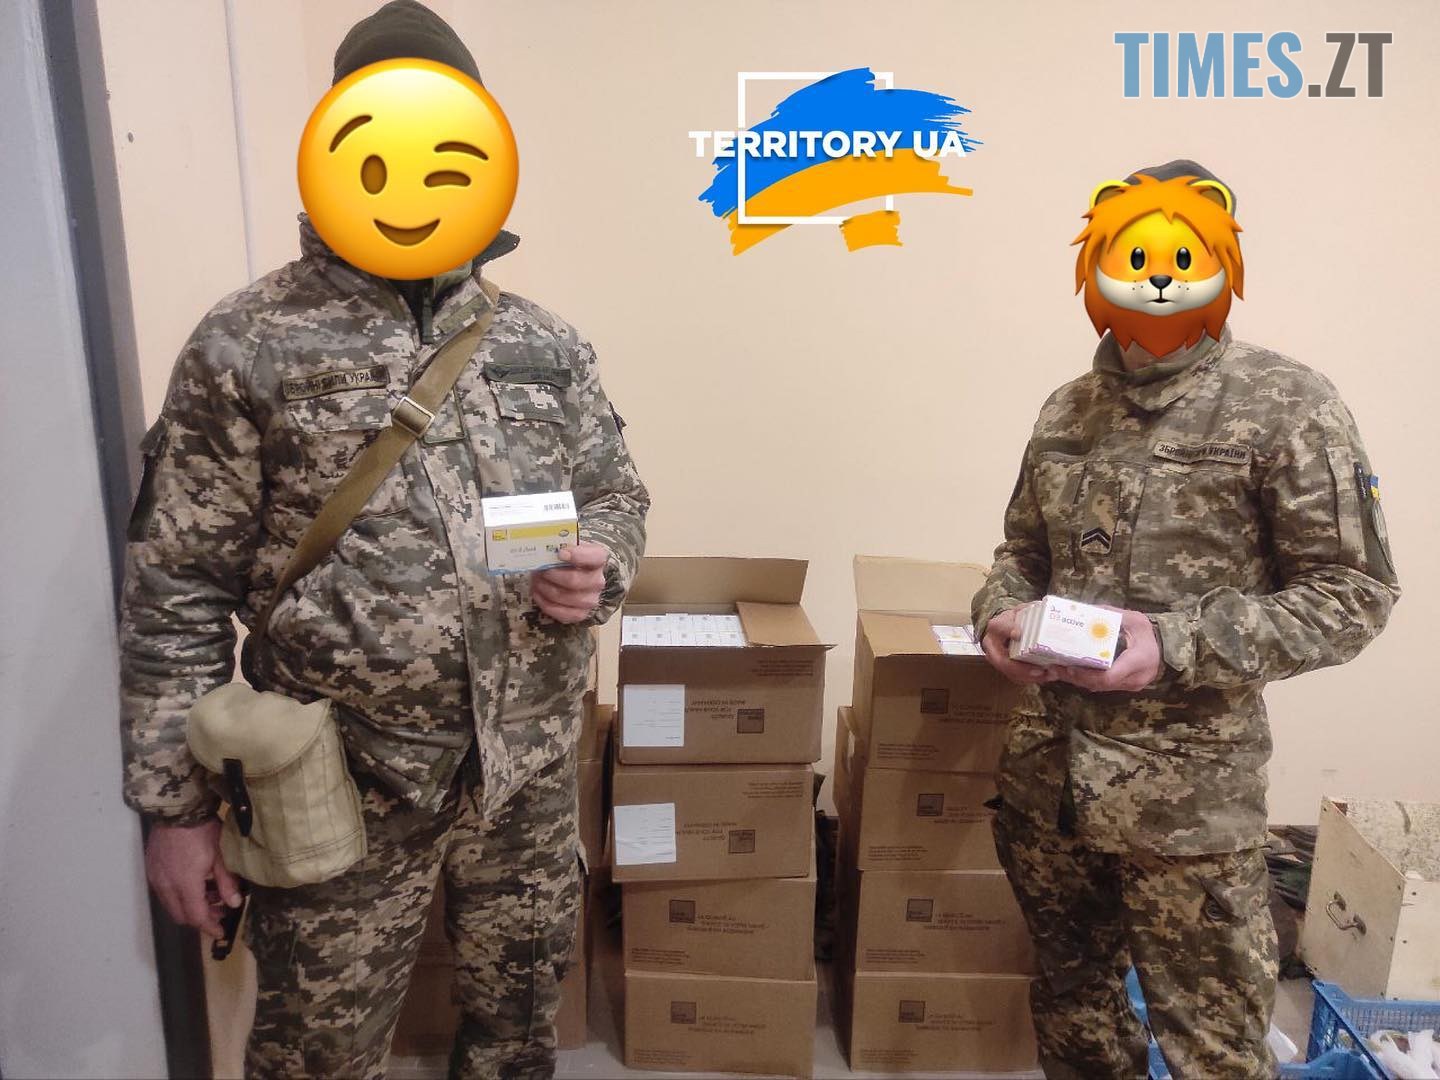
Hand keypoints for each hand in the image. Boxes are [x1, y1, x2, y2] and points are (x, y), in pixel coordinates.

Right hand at [145, 818, 241, 938]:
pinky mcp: (152, 870)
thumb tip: (235, 904)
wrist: (177, 810)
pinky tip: (195, 884)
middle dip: (200, 918)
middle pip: (181, 915)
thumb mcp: (221, 855)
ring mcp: (156, 879)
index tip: (221, 932)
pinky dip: (179, 896)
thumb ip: (227, 882)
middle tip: (220, 911)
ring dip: (190, 907)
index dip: (209, 927)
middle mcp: (166, 886)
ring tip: (210, 895)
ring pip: (172, 905)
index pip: (196, 916)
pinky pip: (165, 893)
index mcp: (184, 884)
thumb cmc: (202, 830)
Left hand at [530, 542, 608, 623]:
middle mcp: (598, 581)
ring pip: (564, 597)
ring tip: (537, 581)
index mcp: (599, 559)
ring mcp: (591, 600)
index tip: (560, 553)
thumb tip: (545, 549)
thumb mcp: (570, 547)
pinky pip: (562, 613)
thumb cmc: (571, 560)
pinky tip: (538, 593)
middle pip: (573, 580)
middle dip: (551, 575)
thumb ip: (561, 546)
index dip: (577, 555)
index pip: (594, 557)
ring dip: (545, 588)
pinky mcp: (581, 614)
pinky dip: (545, 603)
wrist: (579, 577)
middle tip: (539, 570)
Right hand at [980, 606, 1058, 685]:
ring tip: (1049, 675)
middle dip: (1022, 669)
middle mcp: (992, 646)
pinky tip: (1046, 677)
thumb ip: (1030, 610)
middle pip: (1003, 661)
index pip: (1000, 628)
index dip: (1008, 631)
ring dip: (1030, 677)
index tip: (1018, 634)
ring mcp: (997, 659)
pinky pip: (1017, 678)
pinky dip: (1032, 679)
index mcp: (996, 627)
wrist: (1006, 629)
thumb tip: (1042, 608)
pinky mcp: (1005, 668)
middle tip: (1040, 670)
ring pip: (1010, 673)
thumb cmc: (1016, 619)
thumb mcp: (1021, 610)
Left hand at [1050, 609, 1161, 692]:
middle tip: (1056, 669)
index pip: (1110, 676)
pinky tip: (1071, 673)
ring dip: (1079, 680)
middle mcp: (1135, 678)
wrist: (1165, 649)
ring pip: (1101, 688)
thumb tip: (1085, 610)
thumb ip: (1111, 615)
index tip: (1070, 667)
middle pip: (1101, 684)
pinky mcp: (1126, 686)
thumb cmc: (1149, 632)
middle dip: (1077, 678)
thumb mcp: (1134, 619)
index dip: (1087, 674)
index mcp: (1138, 660)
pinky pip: (1104, 687)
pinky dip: (1087, 680)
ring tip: (1058, 671)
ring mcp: (1131, 685)